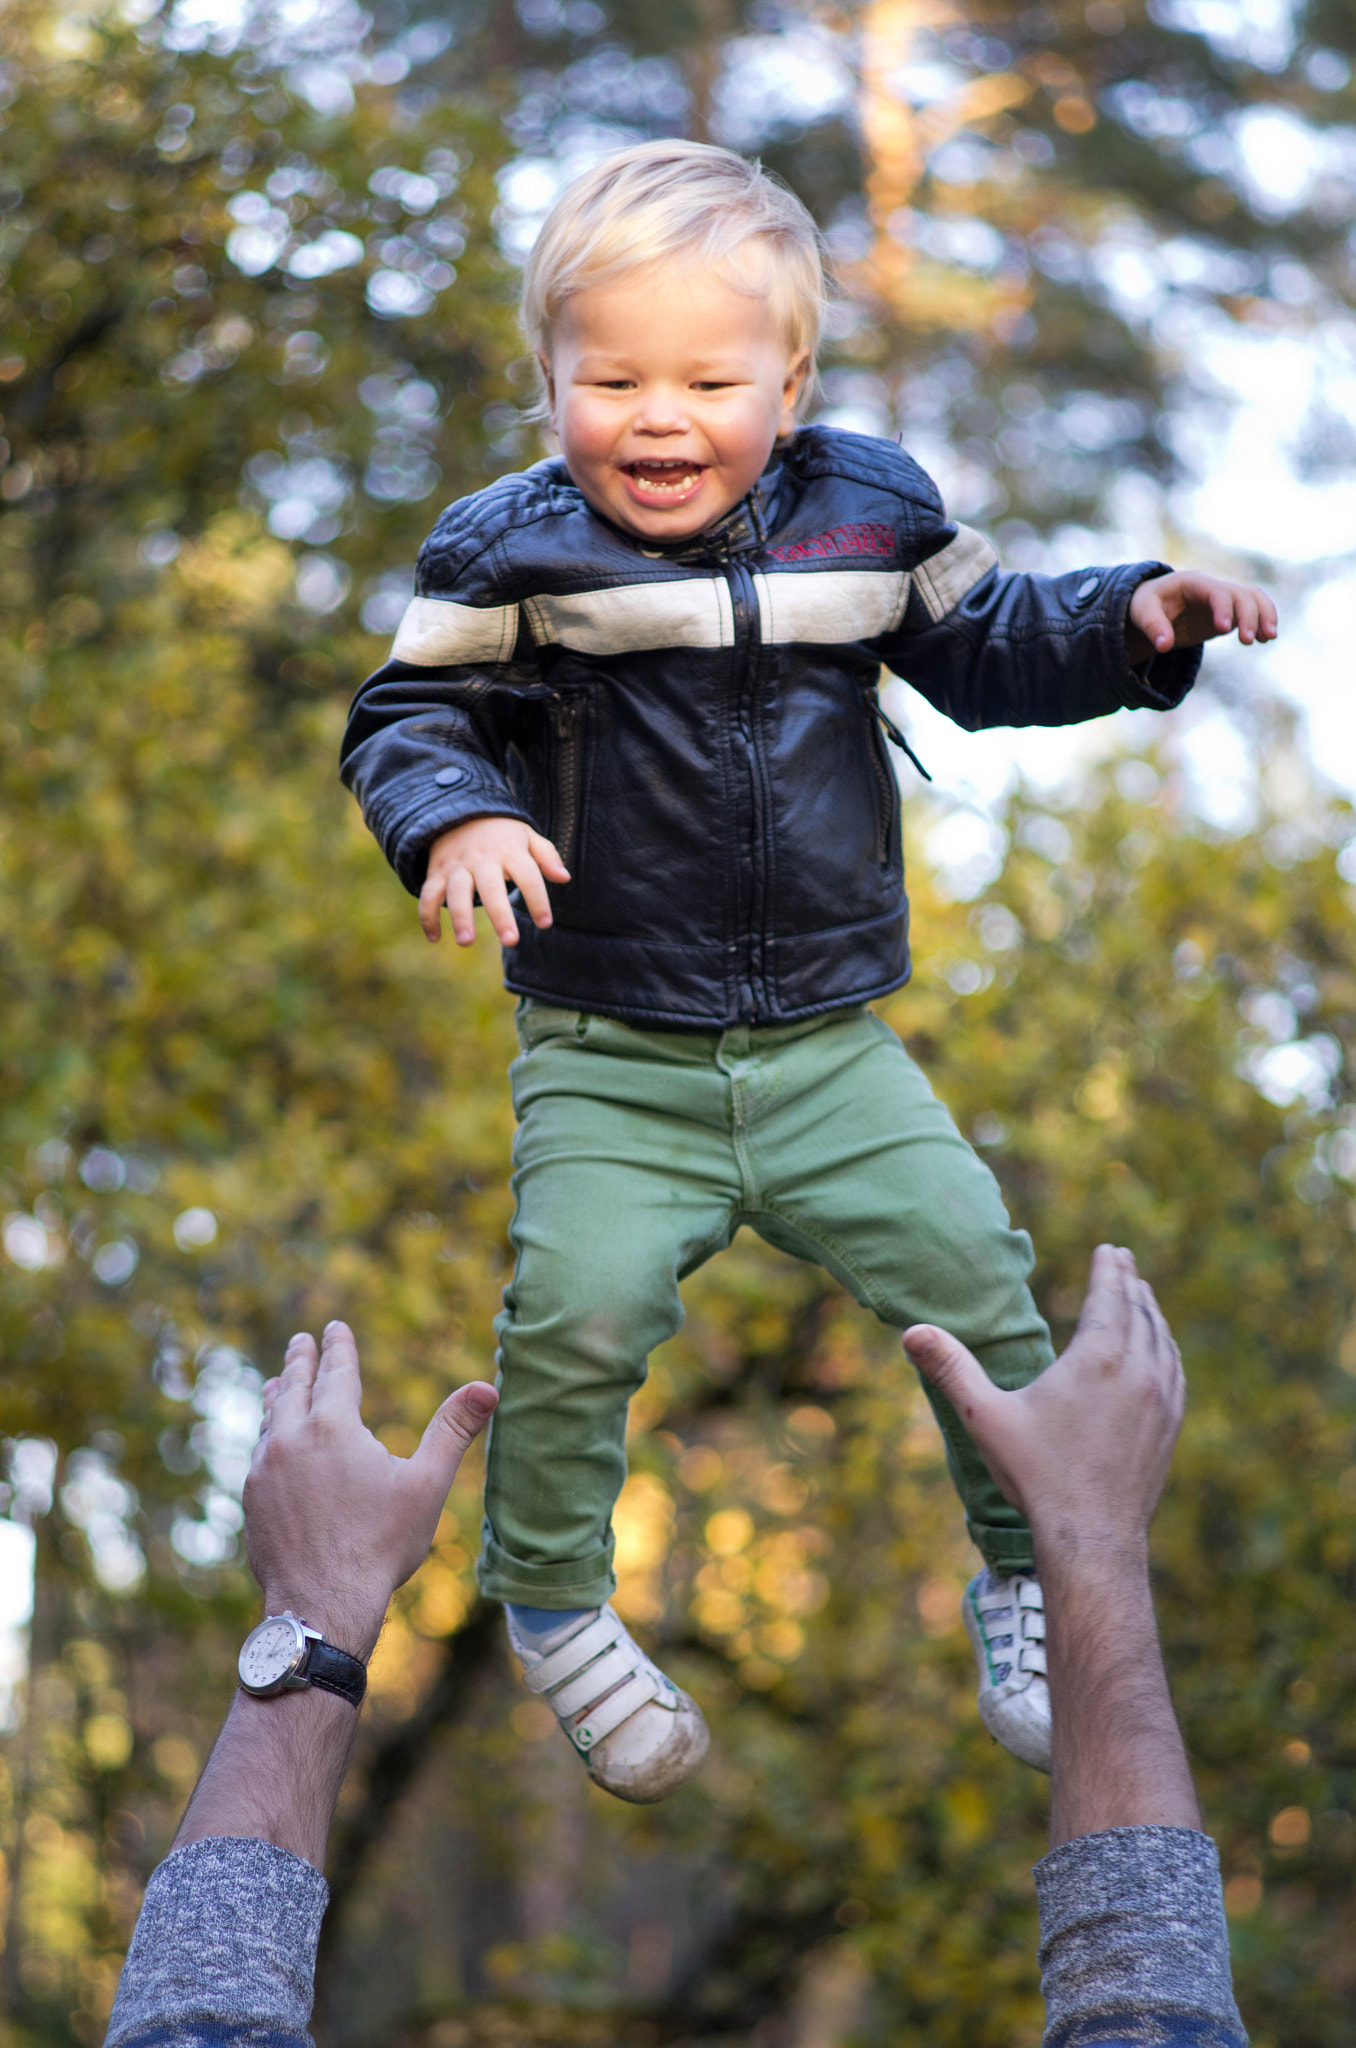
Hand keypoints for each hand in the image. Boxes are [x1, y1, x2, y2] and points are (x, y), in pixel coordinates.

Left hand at [244, 1322, 497, 1659]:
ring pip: (270, 1419)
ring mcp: (264, 1471)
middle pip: (294, 1387)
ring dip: (278, 1395)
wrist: (323, 1604)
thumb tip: (487, 1388)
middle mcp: (290, 1439)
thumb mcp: (426, 1484)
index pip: (336, 1372)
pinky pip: (258, 1454)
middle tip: (300, 1341)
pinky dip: (267, 1435)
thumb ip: (452, 1430)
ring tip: (278, 1383)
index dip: (338, 1347)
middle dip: (300, 1361)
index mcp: (333, 1427)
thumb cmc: (381, 1545)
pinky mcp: (251, 1500)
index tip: (334, 1326)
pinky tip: (270, 1443)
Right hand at [420, 816, 568, 947]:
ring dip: (460, 917)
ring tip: (466, 943)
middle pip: (490, 887)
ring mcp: (456, 866)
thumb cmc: (502, 834)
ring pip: (456, 891)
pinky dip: (427, 915)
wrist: (459, 811)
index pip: (528, 876)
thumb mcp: (527, 836)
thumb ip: (547, 856)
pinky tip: (434, 938)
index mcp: (509, 850)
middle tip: (511, 941)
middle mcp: (482, 859)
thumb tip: (565, 878)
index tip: (545, 924)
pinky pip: (428, 894)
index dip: (537, 900)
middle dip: (500, 914)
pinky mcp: (435, 872)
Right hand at [903, 1245, 1184, 1563]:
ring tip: (1142, 1298)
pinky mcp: (1170, 1426)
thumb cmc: (1036, 1475)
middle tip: (1124, 1260)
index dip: (1109, 1269)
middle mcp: (1138, 1371)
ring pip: (1162, 1339)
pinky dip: (1166, 1348)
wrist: (1092, 1538)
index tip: (1111, 1248)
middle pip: (1140, 1311)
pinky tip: (1161, 1351)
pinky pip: (1174, 1371)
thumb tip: (911, 1332)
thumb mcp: (986, 1417)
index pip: (1110, 1297)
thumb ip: (952, 1369)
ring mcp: (1161, 1400)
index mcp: (1098, 1358)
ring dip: (1151, 1312)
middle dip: (1131, 1282)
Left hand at [1127, 570, 1276, 663]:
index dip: (1223, 608)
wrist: (1153, 606)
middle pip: (1241, 594)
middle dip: (1248, 615)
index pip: (1216, 591)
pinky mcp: (1228, 612)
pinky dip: (1262, 621)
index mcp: (1193, 582)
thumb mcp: (1141, 612)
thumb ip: (1152, 626)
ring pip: (1253, 599)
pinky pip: (1252, 611)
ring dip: (1264, 615)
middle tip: (1246, 641)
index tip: (1225, 629)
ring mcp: (1223, 599)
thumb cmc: (1146, 605)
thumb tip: (1163, 646)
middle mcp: (1213, 587)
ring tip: (1267, 638)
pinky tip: (1264, 639)